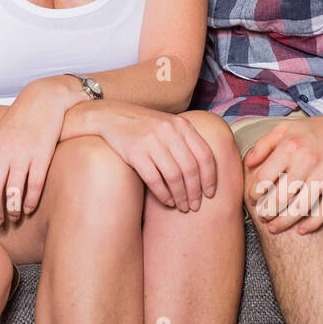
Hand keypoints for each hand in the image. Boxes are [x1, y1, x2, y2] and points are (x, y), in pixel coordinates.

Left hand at [0, 76, 79, 225]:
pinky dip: (31, 200)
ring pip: (13, 191)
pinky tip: (30, 208)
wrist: (43, 100)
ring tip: (14, 217)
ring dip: (12, 209)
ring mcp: (23, 153)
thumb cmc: (18, 122)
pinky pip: (34, 184)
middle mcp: (4, 151)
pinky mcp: (42, 154)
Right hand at [95, 102, 217, 211]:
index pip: (204, 155)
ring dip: (180, 196)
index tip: (210, 193)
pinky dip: (163, 194)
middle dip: (195, 191)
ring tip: (182, 206)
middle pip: (190, 168)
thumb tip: (207, 171)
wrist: (112, 116)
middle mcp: (168, 131)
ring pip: (174, 176)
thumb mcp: (169, 126)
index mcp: (181, 125)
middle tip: (195, 206)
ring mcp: (151, 141)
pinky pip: (154, 179)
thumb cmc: (145, 126)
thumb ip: (186, 141)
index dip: (210, 177)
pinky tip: (167, 201)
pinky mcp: (135, 152)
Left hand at [243, 110, 322, 234]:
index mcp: (290, 146)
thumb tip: (247, 164)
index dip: (255, 192)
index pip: (265, 177)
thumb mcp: (284, 128)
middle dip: (267, 211)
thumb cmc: (313, 130)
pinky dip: (312, 224)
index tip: (253, 199)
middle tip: (261, 217)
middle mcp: (307, 161)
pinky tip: (301, 230)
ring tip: (274, 227)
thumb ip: (263, 145)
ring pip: (301, 207)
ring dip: (285, 222)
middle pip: (281, 196)